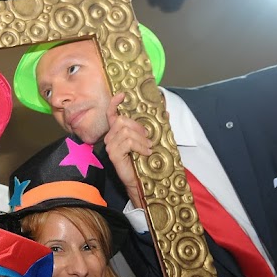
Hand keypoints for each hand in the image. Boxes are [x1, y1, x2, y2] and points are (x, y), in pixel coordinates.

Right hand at [103, 93, 152, 208]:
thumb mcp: (149, 141)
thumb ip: (154, 127)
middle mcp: (110, 137)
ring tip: (148, 148)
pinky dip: (140, 146)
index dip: (115, 103)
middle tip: (149, 138)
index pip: (111, 114)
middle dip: (138, 127)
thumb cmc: (142, 161)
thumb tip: (166, 112)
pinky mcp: (114, 154)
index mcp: (117, 132)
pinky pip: (128, 142)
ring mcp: (110, 146)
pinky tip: (145, 152)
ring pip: (126, 132)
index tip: (122, 95)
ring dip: (142, 139)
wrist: (140, 181)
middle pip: (122, 121)